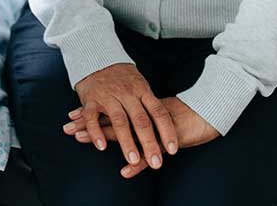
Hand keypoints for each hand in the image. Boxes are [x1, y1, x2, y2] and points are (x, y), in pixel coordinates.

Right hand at [63, 63, 178, 170]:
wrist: (96, 58)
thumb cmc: (122, 77)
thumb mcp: (140, 84)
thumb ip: (150, 103)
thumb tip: (169, 124)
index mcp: (141, 90)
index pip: (158, 112)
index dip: (166, 130)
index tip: (173, 149)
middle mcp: (126, 93)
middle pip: (140, 120)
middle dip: (149, 143)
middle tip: (156, 163)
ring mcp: (108, 96)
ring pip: (119, 121)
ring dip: (127, 142)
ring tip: (133, 160)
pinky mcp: (91, 99)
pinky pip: (92, 117)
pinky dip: (96, 132)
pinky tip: (102, 146)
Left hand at [65, 94, 219, 176]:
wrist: (209, 109)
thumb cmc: (184, 113)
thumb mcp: (157, 113)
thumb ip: (141, 116)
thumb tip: (127, 119)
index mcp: (138, 107)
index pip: (111, 109)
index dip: (92, 112)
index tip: (72, 114)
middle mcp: (142, 113)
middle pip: (110, 118)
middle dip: (88, 123)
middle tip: (67, 127)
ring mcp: (152, 126)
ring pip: (124, 131)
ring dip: (102, 137)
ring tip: (81, 140)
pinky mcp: (166, 138)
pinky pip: (151, 153)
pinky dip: (138, 162)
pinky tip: (125, 169)